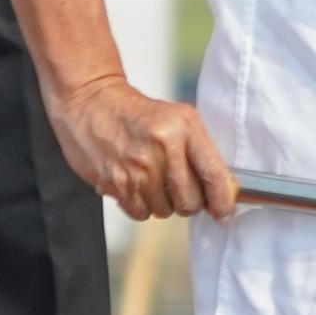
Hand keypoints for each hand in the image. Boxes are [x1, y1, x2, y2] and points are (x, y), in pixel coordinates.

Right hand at [47, 74, 237, 219]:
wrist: (90, 101)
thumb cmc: (138, 112)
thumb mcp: (180, 118)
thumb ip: (202, 151)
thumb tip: (222, 191)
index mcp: (184, 129)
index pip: (214, 175)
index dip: (223, 201)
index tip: (224, 213)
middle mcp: (162, 149)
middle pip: (190, 201)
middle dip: (190, 203)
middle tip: (182, 191)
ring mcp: (136, 168)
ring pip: (165, 211)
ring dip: (164, 203)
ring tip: (154, 181)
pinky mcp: (114, 182)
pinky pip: (140, 213)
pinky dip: (142, 206)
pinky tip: (137, 185)